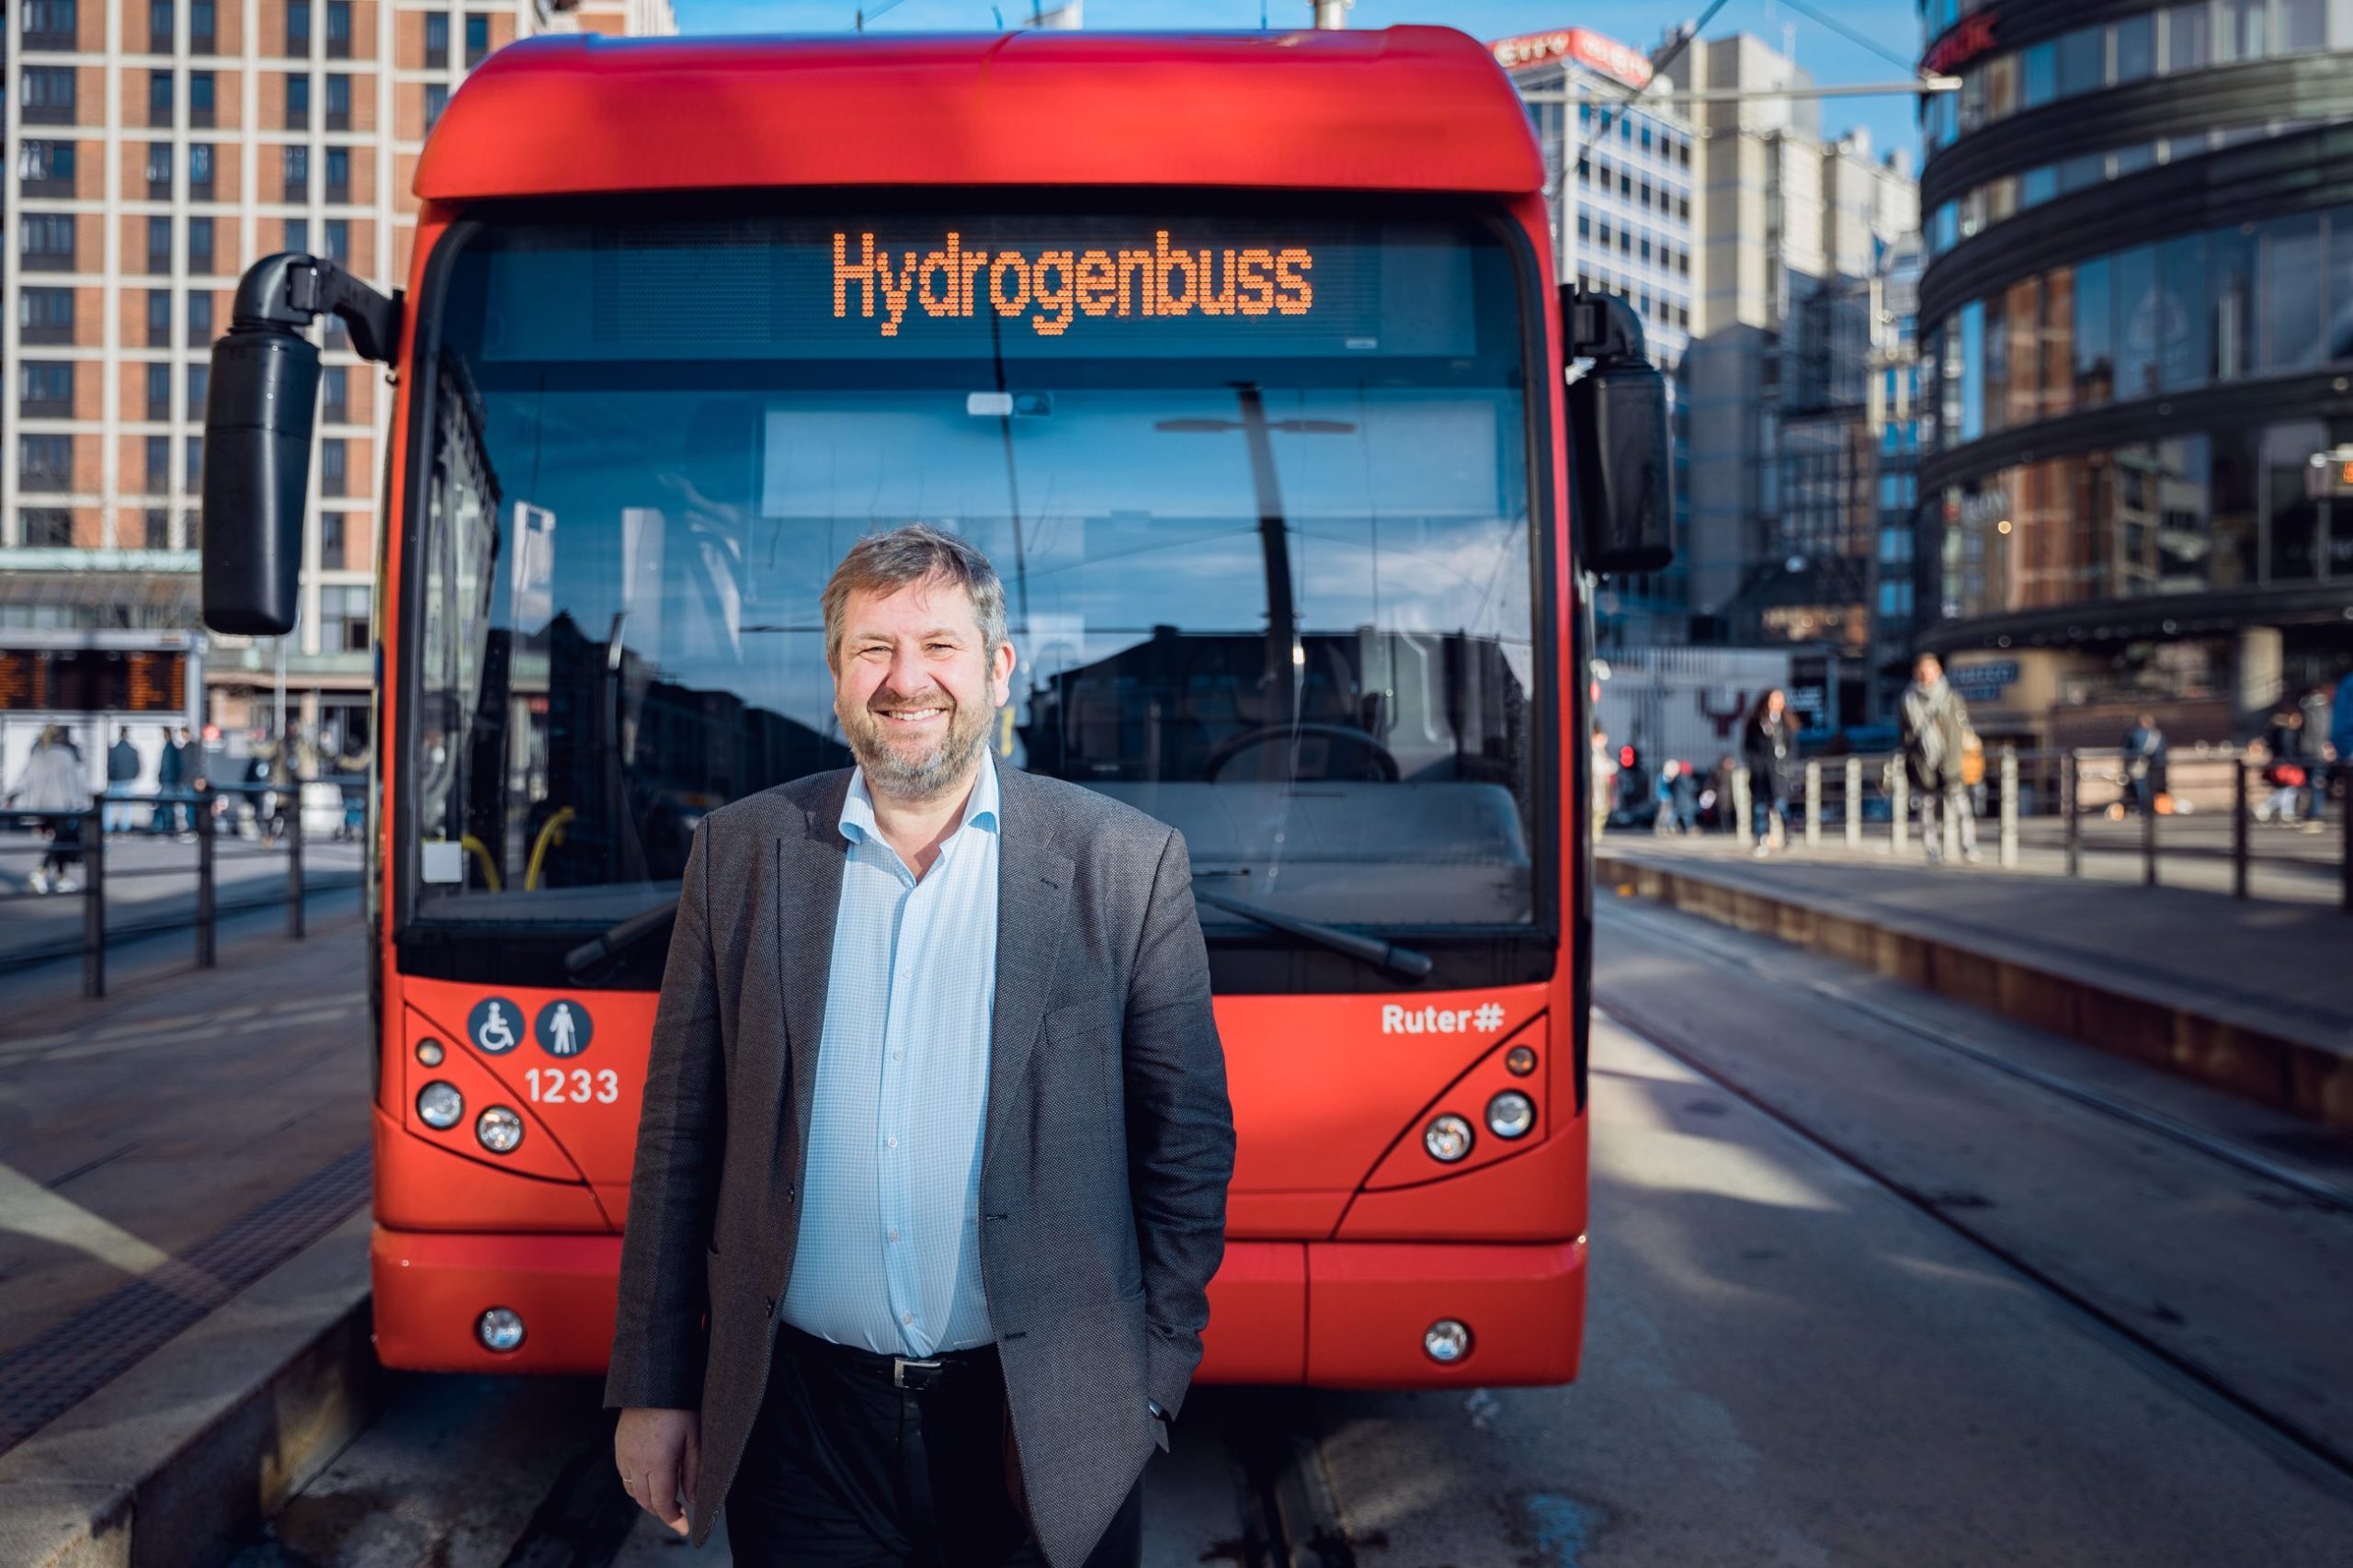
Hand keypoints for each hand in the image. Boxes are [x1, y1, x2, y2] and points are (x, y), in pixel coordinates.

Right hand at [615, 1407, 699, 1535]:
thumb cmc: (680, 1405)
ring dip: (647, 1498)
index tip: (684, 1528)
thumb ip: (694, 1472)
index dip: (673, 1519)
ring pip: (632, 1490)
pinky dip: (636, 1484)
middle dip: (661, 1511)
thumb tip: (694, 1501)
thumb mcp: (695, 1438)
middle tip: (679, 1512)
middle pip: (645, 1501)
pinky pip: (624, 1475)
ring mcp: (624, 1454)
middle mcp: (636, 1462)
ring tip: (666, 1495)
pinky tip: (650, 1477)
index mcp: (657, 1462)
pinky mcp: (618, 1445)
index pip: (662, 1503)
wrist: (653, 1380)